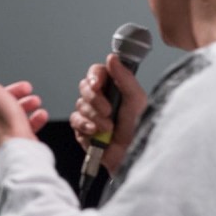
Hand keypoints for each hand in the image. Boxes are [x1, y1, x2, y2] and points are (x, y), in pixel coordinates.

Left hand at [0, 56, 48, 155]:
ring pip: (8, 115)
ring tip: (33, 101)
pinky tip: (39, 115)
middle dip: (8, 94)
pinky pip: (21, 127)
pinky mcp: (13, 142)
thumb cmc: (4, 122)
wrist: (21, 150)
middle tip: (22, 89)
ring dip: (22, 105)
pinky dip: (31, 120)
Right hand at [69, 54, 146, 173]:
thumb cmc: (140, 131)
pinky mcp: (83, 129)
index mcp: (116, 88)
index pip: (97, 72)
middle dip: (95, 100)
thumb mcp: (137, 101)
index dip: (95, 77)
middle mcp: (102, 99)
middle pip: (84, 87)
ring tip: (108, 128)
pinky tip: (97, 133)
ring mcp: (91, 114)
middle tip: (108, 111)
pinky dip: (86, 127)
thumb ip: (125, 77)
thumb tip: (112, 58)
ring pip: (79, 105)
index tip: (98, 85)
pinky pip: (75, 121)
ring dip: (94, 117)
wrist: (132, 157)